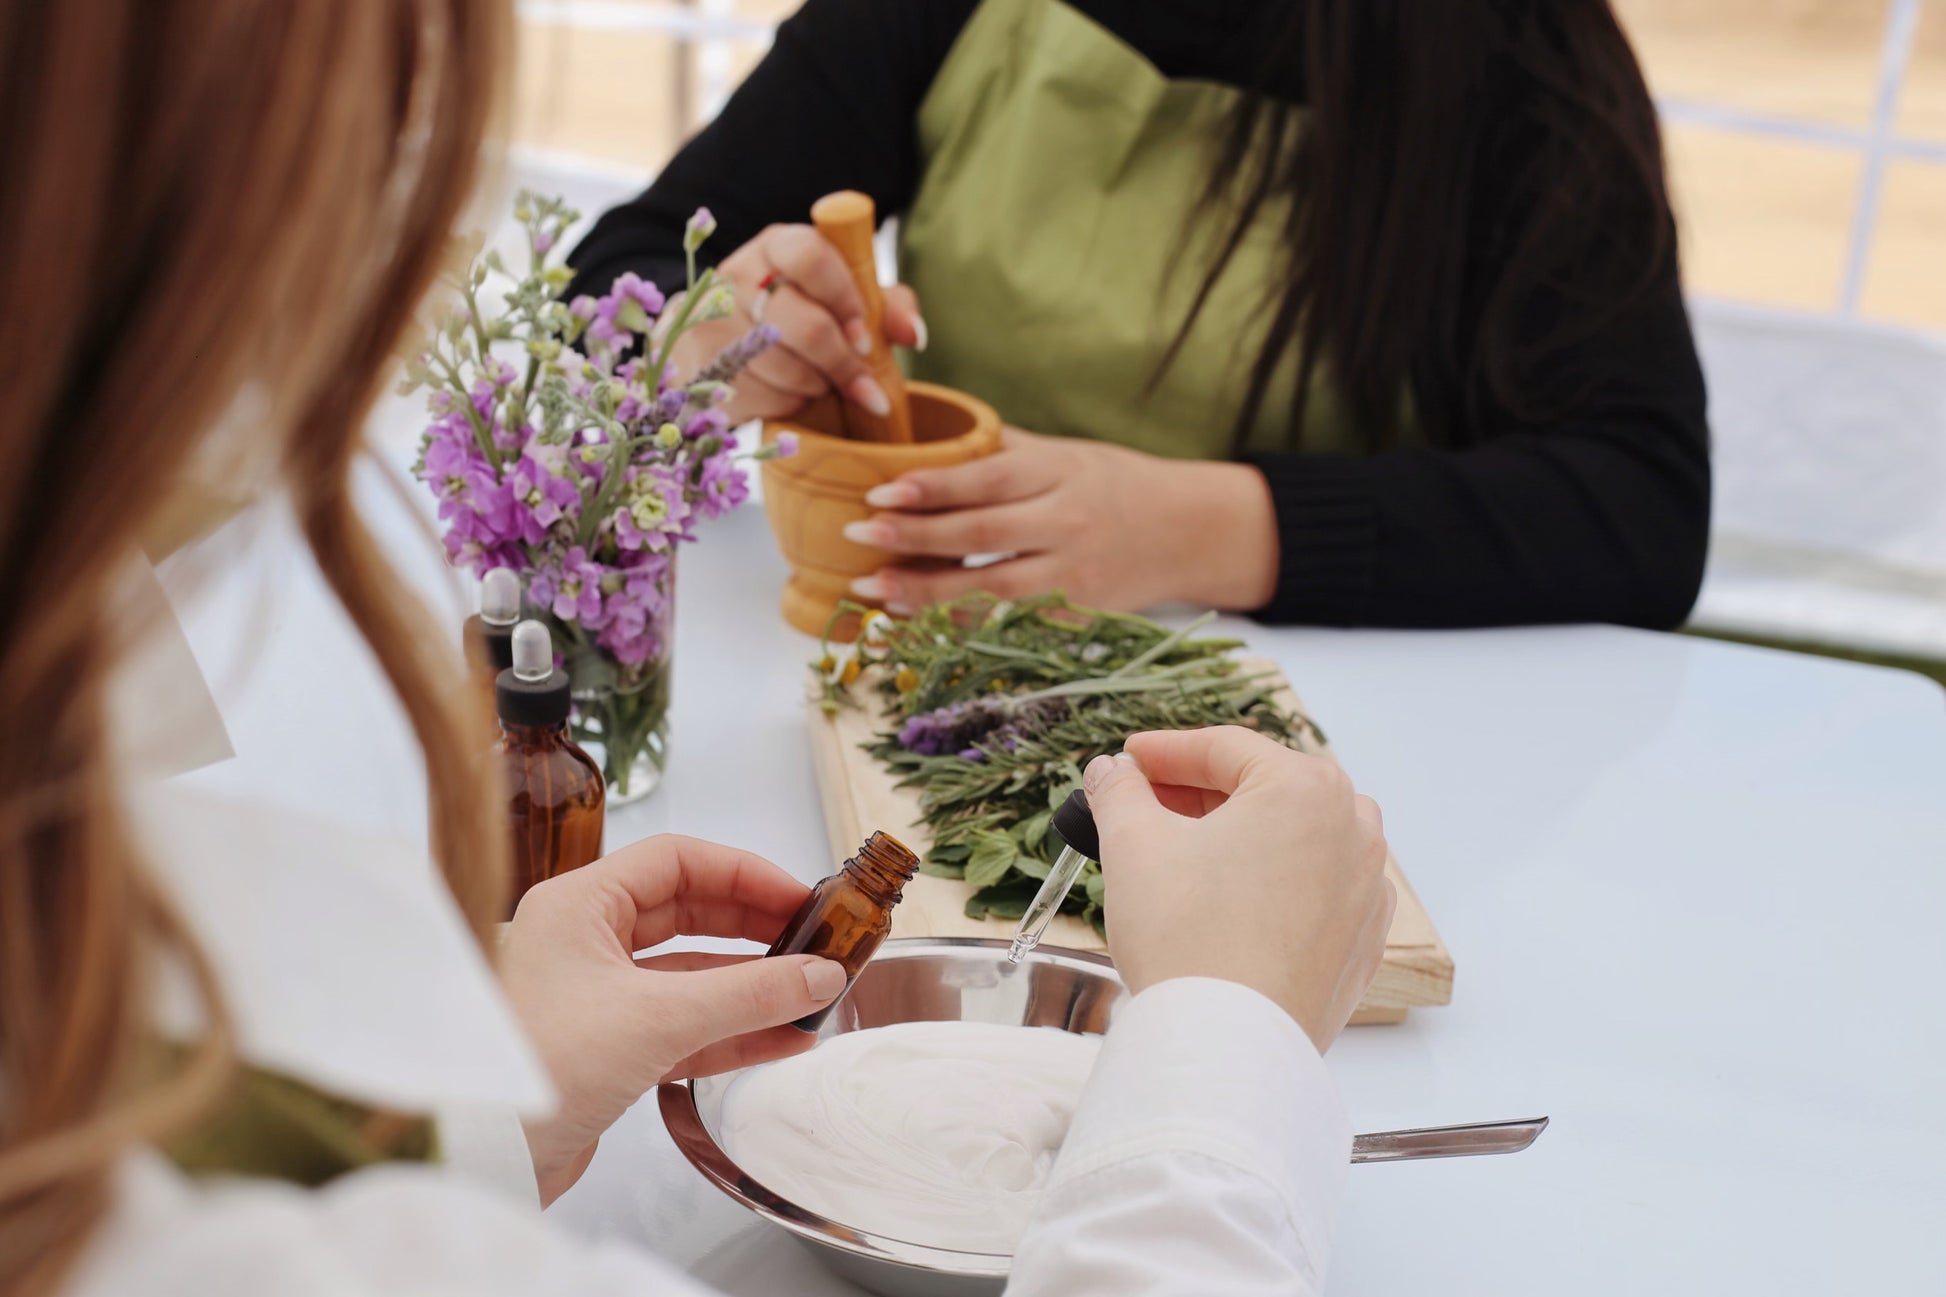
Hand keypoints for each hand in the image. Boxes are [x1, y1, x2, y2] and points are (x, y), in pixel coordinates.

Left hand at [499, 836, 846, 1204]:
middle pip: (687, 914)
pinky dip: (731, 1032)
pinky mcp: (606, 1051)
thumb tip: (823, 974)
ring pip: (689, 977)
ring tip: (812, 995)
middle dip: (755, 930)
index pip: (677, 861)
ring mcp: (596, 998)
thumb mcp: (658, 1018)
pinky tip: (782, 1040)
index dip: (745, 874)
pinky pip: (682, 1027)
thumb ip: (749, 993)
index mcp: (579, 905)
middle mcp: (584, 941)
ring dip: (751, 987)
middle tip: (815, 942)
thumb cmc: (544, 1065)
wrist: (478, 1157)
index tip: (802, 899)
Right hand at [670, 223, 925, 423]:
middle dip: (844, 364)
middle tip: (866, 386)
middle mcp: (738, 276)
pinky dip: (791, 404)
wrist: (715, 347)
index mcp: (776, 246)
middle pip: (804, 324)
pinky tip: (792, 394)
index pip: (811, 256)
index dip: (845, 300)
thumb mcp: (844, 301)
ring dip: (819, 386)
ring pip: (787, 368)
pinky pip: (765, 398)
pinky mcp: (703, 369)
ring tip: (824, 384)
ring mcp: (713, 323)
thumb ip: (886, 307)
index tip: (866, 335)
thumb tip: (913, 334)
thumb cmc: (798, 316)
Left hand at [843, 428, 1279, 613]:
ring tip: (874, 591)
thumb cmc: (1115, 483)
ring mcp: (1074, 577)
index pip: (987, 481)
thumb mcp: (1066, 453)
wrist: (1188, 532)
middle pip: (981, 537)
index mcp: (1060, 474)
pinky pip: (1010, 627)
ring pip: (991, 593)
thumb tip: (925, 428)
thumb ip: (1001, 449)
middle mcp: (1068, 524)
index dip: (931, 488)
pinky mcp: (1077, 619)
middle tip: (855, 539)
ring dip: (927, 594)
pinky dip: (961, 629)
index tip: (878, 493)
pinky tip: (917, 624)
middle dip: (913, 540)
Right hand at [1083, 727, 1395, 1053]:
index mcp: (1306, 788)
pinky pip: (1315, 889)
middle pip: (1265, 789)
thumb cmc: (1188, 939)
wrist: (1228, 1046)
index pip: (1224, 748)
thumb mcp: (1134, 844)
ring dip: (1241, 835)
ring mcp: (1366, 889)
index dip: (1165, 751)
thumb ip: (1120, 792)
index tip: (1129, 762)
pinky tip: (1230, 900)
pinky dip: (1273, 882)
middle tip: (1147, 804)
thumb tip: (1112, 773)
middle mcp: (1353, 829)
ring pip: (1296, 838)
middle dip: (1201, 793)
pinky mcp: (1362, 942)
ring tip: (1185, 852)